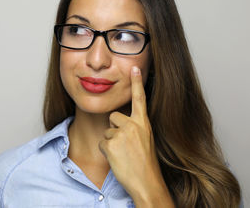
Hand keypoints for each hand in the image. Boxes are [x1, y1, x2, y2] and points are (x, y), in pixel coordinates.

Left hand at [98, 66, 173, 207]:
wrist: (146, 182)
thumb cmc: (146, 163)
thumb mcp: (146, 140)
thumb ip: (136, 127)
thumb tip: (121, 121)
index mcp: (144, 123)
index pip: (140, 98)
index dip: (137, 83)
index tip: (135, 68)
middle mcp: (133, 125)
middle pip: (114, 116)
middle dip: (115, 129)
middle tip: (126, 146)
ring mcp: (122, 134)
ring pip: (107, 131)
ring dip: (111, 142)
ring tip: (124, 154)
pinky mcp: (111, 144)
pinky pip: (102, 142)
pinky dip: (107, 152)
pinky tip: (118, 159)